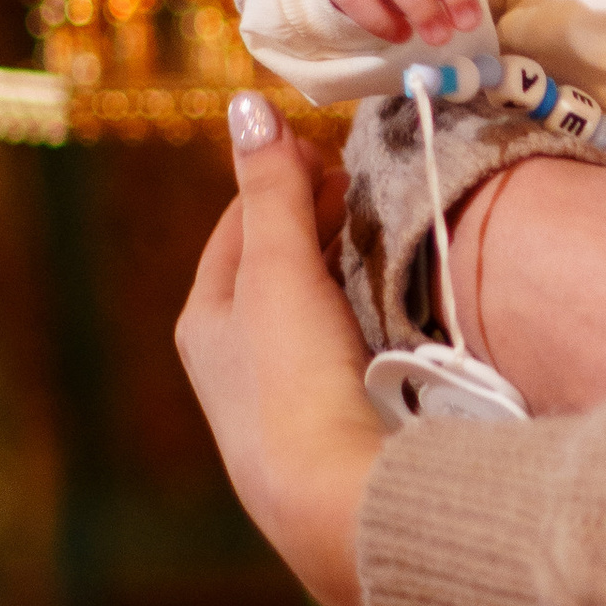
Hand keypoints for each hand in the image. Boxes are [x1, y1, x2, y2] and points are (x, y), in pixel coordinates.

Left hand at [176, 97, 381, 605]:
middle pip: (276, 267)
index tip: (331, 154)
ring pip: (313, 309)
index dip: (281, 181)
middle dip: (318, 222)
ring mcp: (280, 398)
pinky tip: (402, 308)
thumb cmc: (291, 377)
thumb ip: (270, 189)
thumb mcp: (276, 269)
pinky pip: (345, 347)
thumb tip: (244, 107)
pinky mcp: (329, 426)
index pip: (239, 226)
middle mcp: (231, 362)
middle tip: (368, 187)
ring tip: (390, 236)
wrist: (334, 499)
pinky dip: (368, 314)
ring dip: (347, 267)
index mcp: (202, 321)